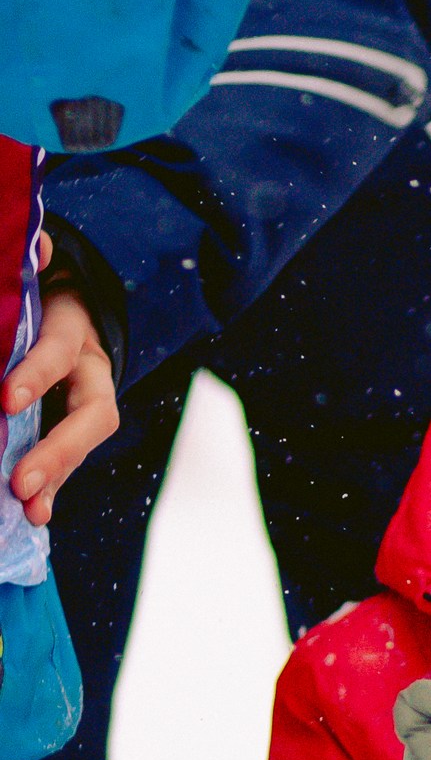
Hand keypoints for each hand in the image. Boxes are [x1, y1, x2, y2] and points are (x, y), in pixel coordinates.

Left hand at [4, 240, 118, 523]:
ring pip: (82, 446)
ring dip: (57, 478)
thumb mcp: (36, 281)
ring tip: (29, 507)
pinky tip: (35, 514)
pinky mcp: (76, 431)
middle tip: (21, 482)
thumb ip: (35, 264)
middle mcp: (93, 375)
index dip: (36, 375)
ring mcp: (89, 407)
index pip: (58, 353)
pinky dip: (53, 489)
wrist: (70, 313)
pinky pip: (69, 463)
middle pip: (89, 417)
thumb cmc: (39, 298)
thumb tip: (38, 244)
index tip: (6, 400)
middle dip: (57, 450)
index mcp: (76, 334)